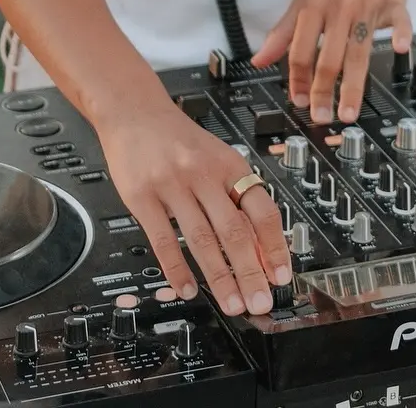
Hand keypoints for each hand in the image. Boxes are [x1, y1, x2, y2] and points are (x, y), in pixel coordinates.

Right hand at [93, 97, 291, 316]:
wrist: (134, 111)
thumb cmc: (179, 139)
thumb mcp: (217, 158)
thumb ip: (236, 197)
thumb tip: (260, 246)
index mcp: (229, 164)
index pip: (261, 209)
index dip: (274, 246)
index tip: (281, 276)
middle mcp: (203, 173)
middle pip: (234, 230)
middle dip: (250, 273)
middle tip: (259, 303)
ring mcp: (172, 184)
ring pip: (202, 239)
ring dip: (220, 278)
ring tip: (231, 304)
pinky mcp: (142, 196)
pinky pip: (163, 240)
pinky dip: (177, 269)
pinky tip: (188, 288)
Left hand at [252, 0, 415, 124]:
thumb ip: (282, 33)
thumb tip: (258, 60)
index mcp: (313, 6)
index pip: (300, 49)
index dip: (297, 78)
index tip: (298, 102)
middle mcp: (338, 8)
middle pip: (328, 55)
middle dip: (323, 89)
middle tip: (321, 116)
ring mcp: (367, 6)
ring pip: (358, 49)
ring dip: (353, 84)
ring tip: (348, 111)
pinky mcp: (394, 4)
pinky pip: (399, 21)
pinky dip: (400, 33)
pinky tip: (399, 48)